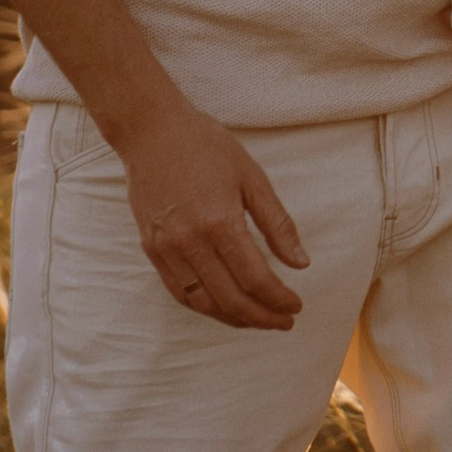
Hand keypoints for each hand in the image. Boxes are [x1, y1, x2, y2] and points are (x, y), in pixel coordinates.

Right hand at [117, 95, 309, 328]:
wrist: (151, 130)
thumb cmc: (205, 146)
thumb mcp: (252, 177)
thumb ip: (277, 224)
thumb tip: (301, 263)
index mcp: (220, 222)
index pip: (255, 279)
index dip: (279, 300)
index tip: (296, 307)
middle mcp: (190, 242)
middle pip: (231, 299)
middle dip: (262, 317)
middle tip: (284, 321)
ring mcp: (167, 249)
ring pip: (203, 303)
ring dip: (234, 318)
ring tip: (258, 319)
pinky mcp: (152, 250)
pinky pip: (179, 293)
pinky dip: (204, 307)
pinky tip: (224, 306)